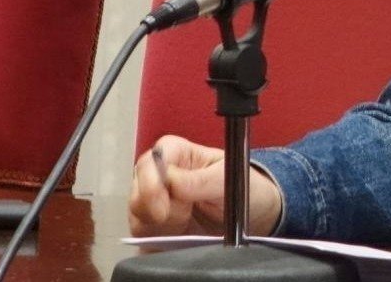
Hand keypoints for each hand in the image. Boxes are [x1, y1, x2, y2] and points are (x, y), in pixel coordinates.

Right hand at [126, 135, 283, 237]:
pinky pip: (142, 231)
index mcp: (180, 153)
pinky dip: (156, 236)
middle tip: (177, 216)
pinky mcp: (155, 224)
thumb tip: (171, 182)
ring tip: (185, 221)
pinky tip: (178, 233)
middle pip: (138, 185)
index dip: (152, 177)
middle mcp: (162, 174)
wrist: (254, 218)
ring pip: (136, 210)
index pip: (156, 157)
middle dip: (152, 204)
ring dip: (158, 222)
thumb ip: (201, 181)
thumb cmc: (244, 187)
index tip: (161, 201)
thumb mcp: (230, 180)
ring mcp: (155, 199)